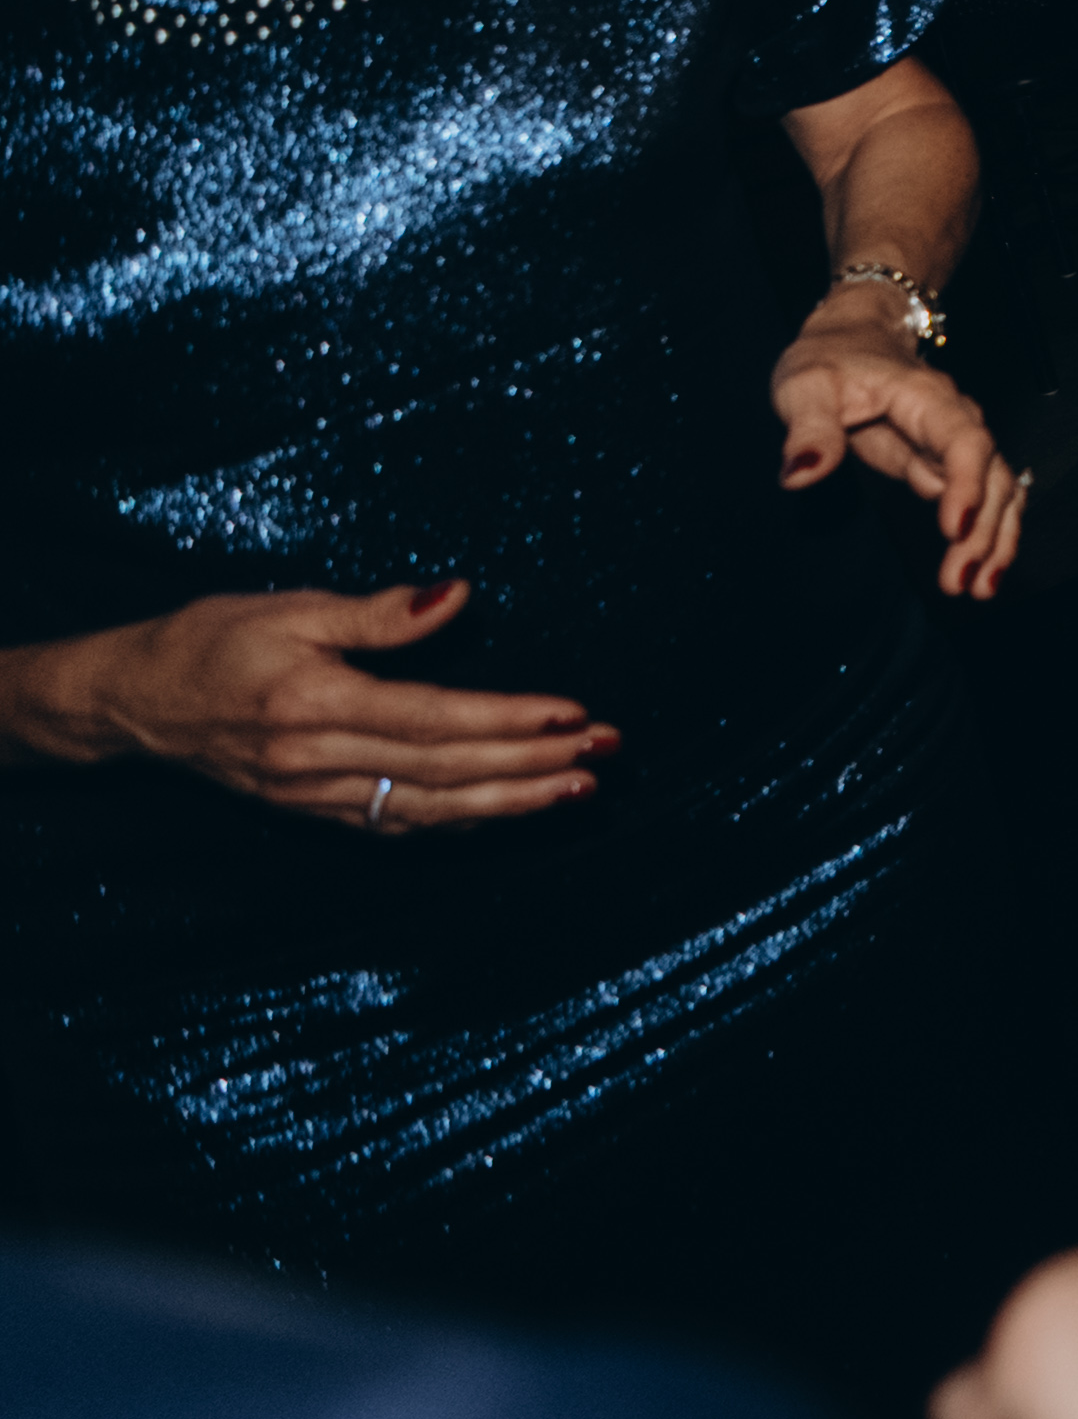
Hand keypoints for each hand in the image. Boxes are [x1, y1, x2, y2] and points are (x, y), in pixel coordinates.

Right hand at [18, 582, 604, 832]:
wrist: (129, 701)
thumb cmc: (209, 641)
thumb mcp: (290, 608)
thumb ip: (379, 613)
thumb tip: (459, 593)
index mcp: (314, 706)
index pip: (435, 720)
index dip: (510, 721)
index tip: (575, 714)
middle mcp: (315, 761)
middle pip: (445, 772)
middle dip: (532, 765)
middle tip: (606, 753)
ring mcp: (311, 796)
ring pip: (428, 810)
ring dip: (510, 803)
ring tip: (578, 789)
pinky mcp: (308, 810)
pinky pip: (394, 825)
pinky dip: (458, 823)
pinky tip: (508, 811)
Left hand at [775, 304, 1026, 598]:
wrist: (851, 336)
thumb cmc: (829, 357)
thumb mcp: (806, 385)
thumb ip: (810, 430)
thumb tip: (801, 474)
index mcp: (926, 398)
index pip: (963, 439)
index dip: (965, 483)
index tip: (953, 528)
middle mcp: (954, 420)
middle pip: (991, 473)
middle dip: (984, 528)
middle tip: (962, 579)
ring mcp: (954, 444)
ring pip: (997, 489)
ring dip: (995, 537)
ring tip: (980, 586)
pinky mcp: (945, 463)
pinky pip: (983, 497)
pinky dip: (989, 531)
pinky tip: (983, 567)